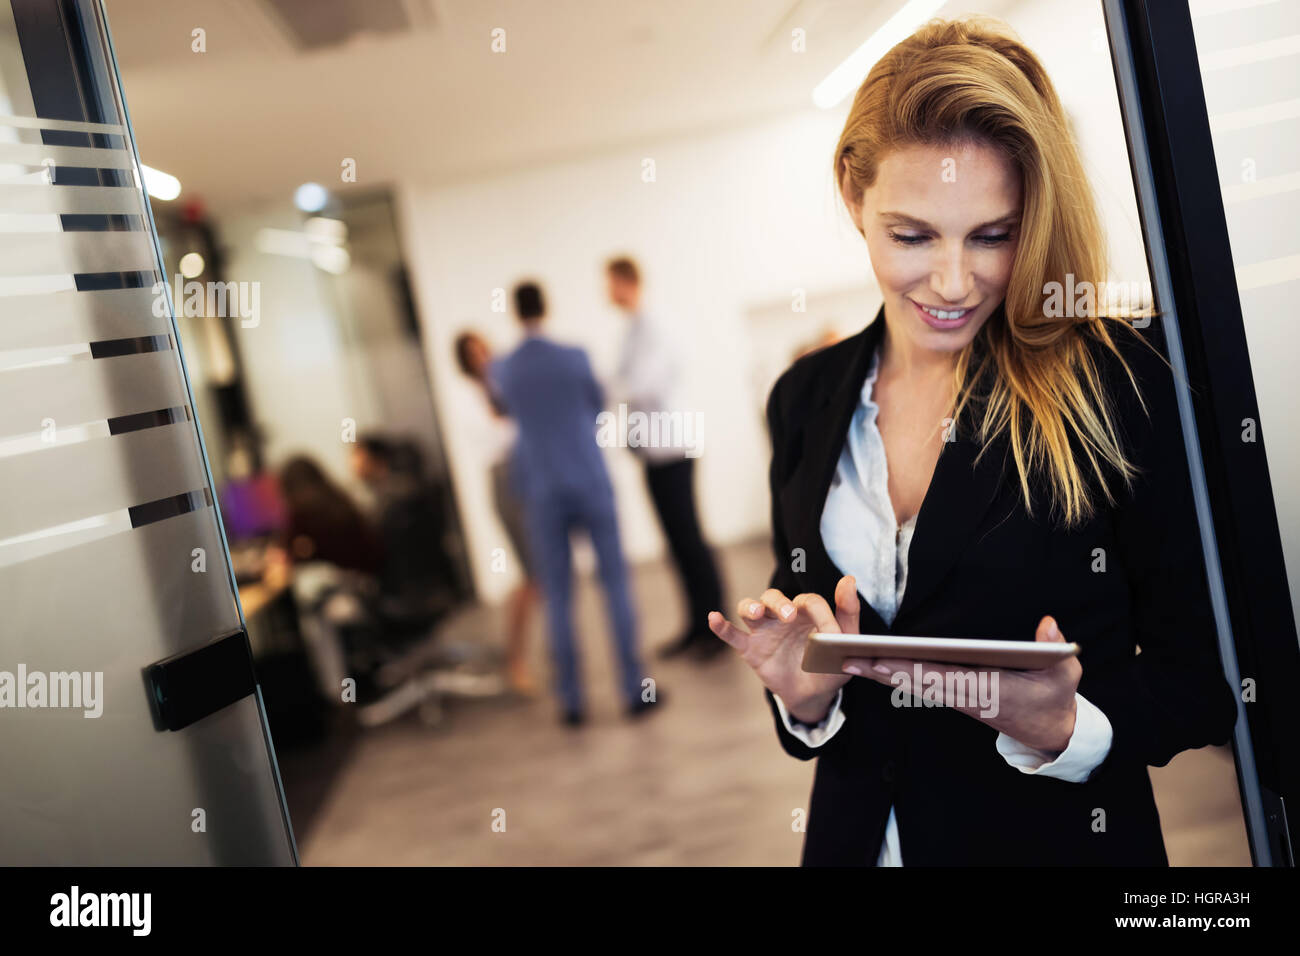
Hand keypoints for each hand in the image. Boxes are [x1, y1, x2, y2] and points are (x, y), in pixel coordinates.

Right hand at [709, 575, 860, 724]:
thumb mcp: (845, 643)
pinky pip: (732, 634)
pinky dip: (721, 626)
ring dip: (751, 607)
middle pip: (773, 597)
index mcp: (807, 612)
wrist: (814, 695)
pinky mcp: (750, 649)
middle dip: (779, 603)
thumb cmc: (830, 664)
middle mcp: (782, 616)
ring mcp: (764, 631)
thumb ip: (848, 613)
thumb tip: (849, 579)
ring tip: (756, 613)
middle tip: (788, 616)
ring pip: (749, 608)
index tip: (826, 632)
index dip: (817, 612)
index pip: (808, 602)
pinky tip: (713, 618)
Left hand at [845, 615, 1081, 752]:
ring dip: (881, 674)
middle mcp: (966, 695)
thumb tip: (1048, 624)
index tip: (882, 660)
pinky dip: (896, 676)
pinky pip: (920, 685)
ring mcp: (959, 697)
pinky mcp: (956, 696)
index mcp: (988, 690)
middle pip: (916, 681)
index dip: (909, 668)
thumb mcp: (1065, 673)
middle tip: (846, 659)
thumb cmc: (1055, 698)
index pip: (940, 677)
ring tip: (848, 660)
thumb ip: (1056, 648)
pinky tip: (873, 666)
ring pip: (913, 684)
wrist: (1051, 731)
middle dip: (881, 670)